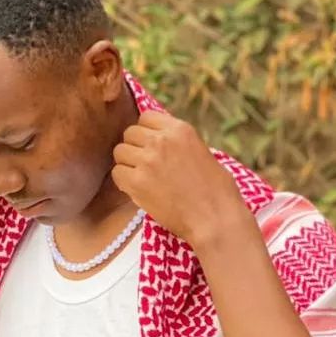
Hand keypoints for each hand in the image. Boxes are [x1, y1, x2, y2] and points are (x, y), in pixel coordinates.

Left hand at [111, 110, 244, 246]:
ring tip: (142, 178)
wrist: (215, 219)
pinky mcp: (137, 182)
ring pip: (119, 152)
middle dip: (135, 148)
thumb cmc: (218, 192)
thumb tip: (163, 143)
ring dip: (127, 164)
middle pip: (130, 133)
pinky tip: (138, 191)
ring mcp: (147, 160)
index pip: (146, 117)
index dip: (146, 133)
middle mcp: (161, 140)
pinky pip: (117, 174)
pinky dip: (124, 182)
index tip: (151, 147)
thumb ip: (180, 144)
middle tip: (146, 165)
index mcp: (180, 130)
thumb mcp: (203, 153)